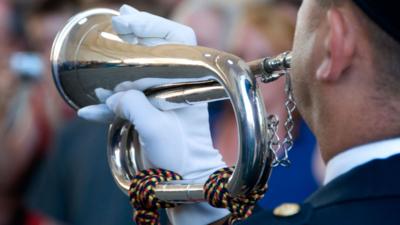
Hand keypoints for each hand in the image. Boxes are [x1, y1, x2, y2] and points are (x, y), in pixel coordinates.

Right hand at [78, 5, 228, 223]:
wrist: (179, 180)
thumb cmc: (179, 157)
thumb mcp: (157, 129)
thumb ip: (134, 106)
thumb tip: (114, 96)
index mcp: (187, 83)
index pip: (178, 39)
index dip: (155, 25)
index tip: (129, 22)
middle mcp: (174, 85)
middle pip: (158, 48)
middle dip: (137, 32)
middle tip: (119, 22)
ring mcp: (159, 98)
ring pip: (140, 69)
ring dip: (121, 58)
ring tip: (105, 42)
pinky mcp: (146, 113)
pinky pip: (125, 100)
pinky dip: (108, 103)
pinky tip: (89, 111)